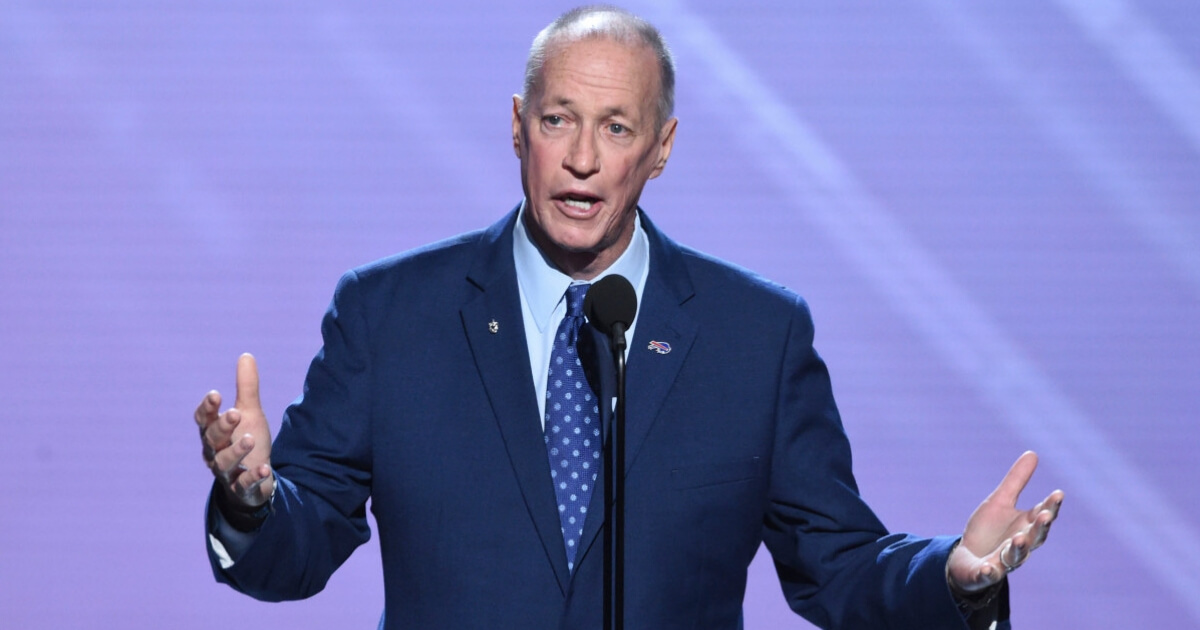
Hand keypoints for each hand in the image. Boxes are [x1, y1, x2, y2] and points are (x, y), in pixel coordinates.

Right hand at [194, 353, 274, 508]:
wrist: (255, 478)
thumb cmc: (246, 439)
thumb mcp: (250, 412)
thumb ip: (247, 387)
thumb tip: (246, 355)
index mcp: (214, 432)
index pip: (204, 419)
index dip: (207, 408)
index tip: (216, 394)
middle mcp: (215, 451)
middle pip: (212, 438)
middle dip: (222, 426)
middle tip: (235, 413)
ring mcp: (228, 471)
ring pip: (224, 462)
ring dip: (236, 450)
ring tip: (250, 439)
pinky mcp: (242, 487)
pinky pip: (244, 484)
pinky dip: (254, 477)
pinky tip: (265, 469)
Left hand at [948, 451, 1062, 593]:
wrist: (967, 557)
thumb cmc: (989, 529)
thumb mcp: (1000, 501)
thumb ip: (1016, 481)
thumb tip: (1033, 453)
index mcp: (1025, 526)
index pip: (1042, 515)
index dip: (1051, 506)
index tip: (1058, 493)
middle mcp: (1020, 544)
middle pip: (1035, 537)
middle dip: (1041, 528)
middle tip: (1045, 516)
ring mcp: (1004, 560)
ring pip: (1015, 556)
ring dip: (1019, 548)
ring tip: (1019, 539)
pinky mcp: (987, 572)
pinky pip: (990, 574)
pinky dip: (990, 572)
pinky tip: (988, 568)